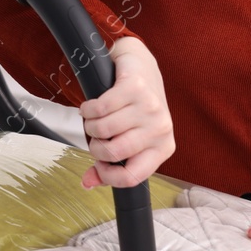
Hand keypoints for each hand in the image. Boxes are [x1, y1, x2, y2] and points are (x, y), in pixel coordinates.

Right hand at [79, 36, 175, 188]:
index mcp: (163, 148)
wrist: (140, 67)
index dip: (108, 176)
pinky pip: (99, 108)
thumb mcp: (129, 139)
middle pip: (113, 152)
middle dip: (95, 147)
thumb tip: (87, 183)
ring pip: (103, 130)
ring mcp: (150, 107)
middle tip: (95, 137)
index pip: (132, 177)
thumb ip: (109, 164)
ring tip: (94, 119)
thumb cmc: (136, 107)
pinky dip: (88, 109)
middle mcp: (161, 129)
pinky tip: (91, 106)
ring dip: (90, 126)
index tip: (98, 166)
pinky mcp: (135, 88)